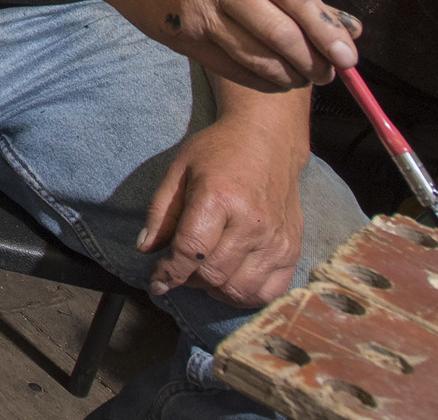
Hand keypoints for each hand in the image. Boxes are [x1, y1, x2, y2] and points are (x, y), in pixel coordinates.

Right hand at [99, 0, 358, 93]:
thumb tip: (350, 28)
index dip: (323, 26)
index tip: (349, 53)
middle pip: (275, 30)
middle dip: (312, 59)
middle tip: (331, 73)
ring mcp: (194, 12)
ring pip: (255, 55)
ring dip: (290, 74)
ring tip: (306, 77)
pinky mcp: (181, 38)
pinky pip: (232, 69)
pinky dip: (263, 80)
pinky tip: (277, 80)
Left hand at [136, 109, 311, 306]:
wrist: (268, 141)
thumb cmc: (218, 153)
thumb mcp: (179, 170)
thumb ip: (160, 212)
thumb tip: (145, 249)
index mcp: (219, 198)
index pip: (191, 251)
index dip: (169, 272)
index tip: (157, 283)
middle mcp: (253, 223)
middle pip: (213, 275)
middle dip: (188, 280)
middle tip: (179, 270)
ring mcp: (277, 240)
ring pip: (239, 290)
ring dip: (214, 291)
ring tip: (203, 274)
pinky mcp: (292, 250)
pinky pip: (268, 292)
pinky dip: (245, 296)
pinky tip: (230, 281)